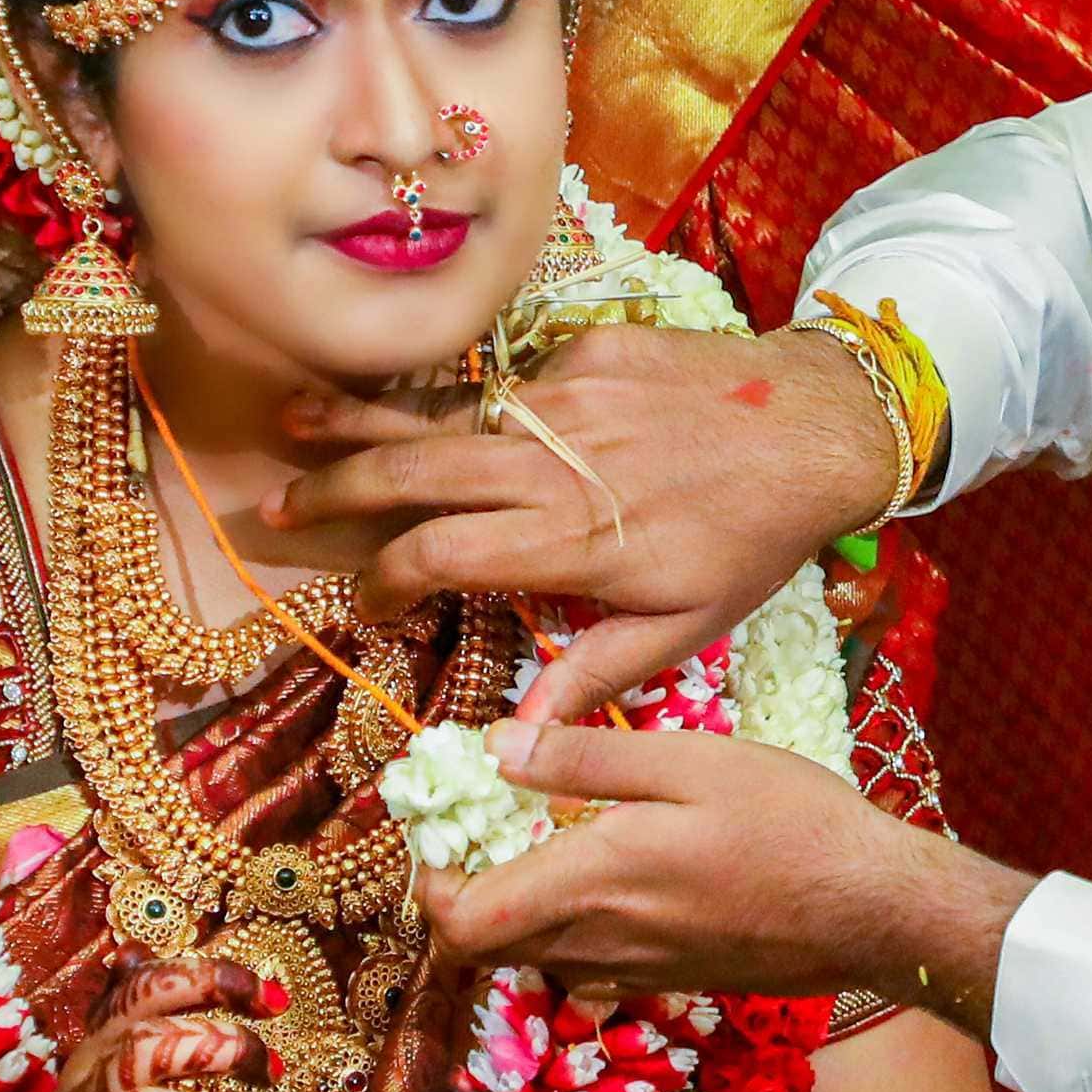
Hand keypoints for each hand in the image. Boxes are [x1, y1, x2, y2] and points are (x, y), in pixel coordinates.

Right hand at [272, 322, 895, 727]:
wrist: (817, 426)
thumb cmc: (752, 539)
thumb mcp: (687, 625)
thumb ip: (597, 673)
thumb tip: (519, 737)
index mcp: (573, 540)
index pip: (443, 554)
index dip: (386, 576)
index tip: (361, 598)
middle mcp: (555, 464)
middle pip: (416, 471)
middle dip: (335, 487)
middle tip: (274, 505)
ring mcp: (566, 400)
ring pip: (444, 414)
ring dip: (361, 420)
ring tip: (291, 422)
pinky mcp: (585, 353)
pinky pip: (509, 386)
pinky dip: (467, 406)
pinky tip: (433, 413)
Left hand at [408, 713, 1026, 1011]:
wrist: (874, 910)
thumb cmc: (793, 823)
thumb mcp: (690, 760)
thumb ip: (586, 755)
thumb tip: (497, 746)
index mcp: (593, 882)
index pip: (462, 922)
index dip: (430, 885)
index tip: (443, 831)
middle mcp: (600, 941)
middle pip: (483, 950)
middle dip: (463, 894)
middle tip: (485, 828)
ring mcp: (633, 970)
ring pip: (532, 956)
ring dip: (517, 908)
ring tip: (546, 838)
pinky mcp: (666, 978)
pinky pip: (585, 962)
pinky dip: (569, 923)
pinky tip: (610, 869)